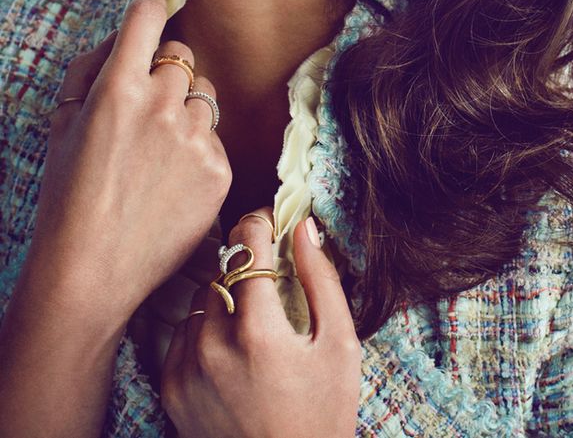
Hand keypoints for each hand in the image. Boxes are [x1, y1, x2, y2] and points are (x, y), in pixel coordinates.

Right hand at [30, 0, 231, 326]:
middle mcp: (163, 104)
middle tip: (143, 110)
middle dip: (165, 72)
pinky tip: (171, 180)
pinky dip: (197, 149)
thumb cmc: (68, 196)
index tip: (153, 4)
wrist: (92, 271)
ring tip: (156, 154)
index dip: (150, 6)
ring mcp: (196, 137)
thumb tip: (126, 34)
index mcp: (118, 87)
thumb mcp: (62, 123)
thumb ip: (93, 67)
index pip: (148, 16)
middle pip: (183, 56)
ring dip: (185, 110)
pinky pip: (214, 136)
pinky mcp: (220, 167)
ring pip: (203, 96)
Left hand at [161, 207, 361, 437]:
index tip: (271, 221)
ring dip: (226, 297)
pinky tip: (232, 350)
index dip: (259, 223)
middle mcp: (213, 347)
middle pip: (223, 271)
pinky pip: (182, 334)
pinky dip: (205, 330)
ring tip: (254, 321)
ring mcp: (186, 370)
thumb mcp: (339, 345)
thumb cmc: (323, 415)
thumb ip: (321, 280)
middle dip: (247, 265)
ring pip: (201, 299)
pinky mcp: (170, 391)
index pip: (245, 246)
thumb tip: (304, 228)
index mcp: (258, 332)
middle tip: (270, 278)